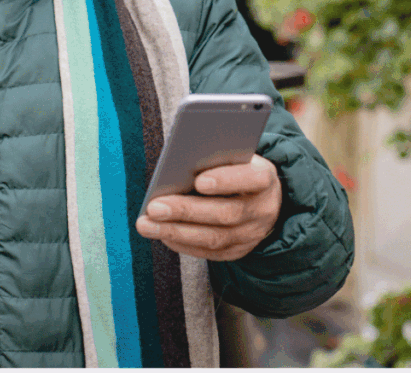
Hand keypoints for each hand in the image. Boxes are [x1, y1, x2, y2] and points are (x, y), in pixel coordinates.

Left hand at [135, 154, 280, 260]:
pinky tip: (161, 234)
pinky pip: (208, 253)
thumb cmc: (238, 169)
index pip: (251, 179)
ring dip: (176, 232)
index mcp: (265, 179)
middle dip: (187, 211)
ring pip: (214, 238)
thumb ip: (215, 157)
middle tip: (154, 207)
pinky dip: (182, 243)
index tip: (199, 181)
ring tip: (146, 224)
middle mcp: (262, 210)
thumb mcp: (236, 157)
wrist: (263, 199)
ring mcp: (251, 235)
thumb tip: (179, 163)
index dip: (226, 180)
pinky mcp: (238, 251)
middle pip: (226, 214)